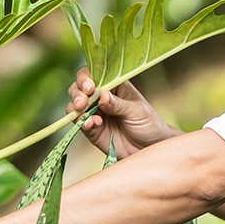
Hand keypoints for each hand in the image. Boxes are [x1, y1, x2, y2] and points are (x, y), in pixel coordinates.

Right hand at [66, 67, 180, 158]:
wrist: (149, 149)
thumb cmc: (149, 124)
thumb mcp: (137, 111)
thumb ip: (118, 104)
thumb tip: (102, 96)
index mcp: (115, 85)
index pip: (94, 74)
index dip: (87, 78)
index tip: (90, 87)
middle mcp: (101, 97)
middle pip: (79, 88)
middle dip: (77, 93)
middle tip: (82, 102)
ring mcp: (95, 113)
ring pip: (75, 105)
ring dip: (76, 108)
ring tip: (86, 114)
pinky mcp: (92, 130)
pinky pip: (79, 123)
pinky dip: (81, 123)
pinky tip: (91, 125)